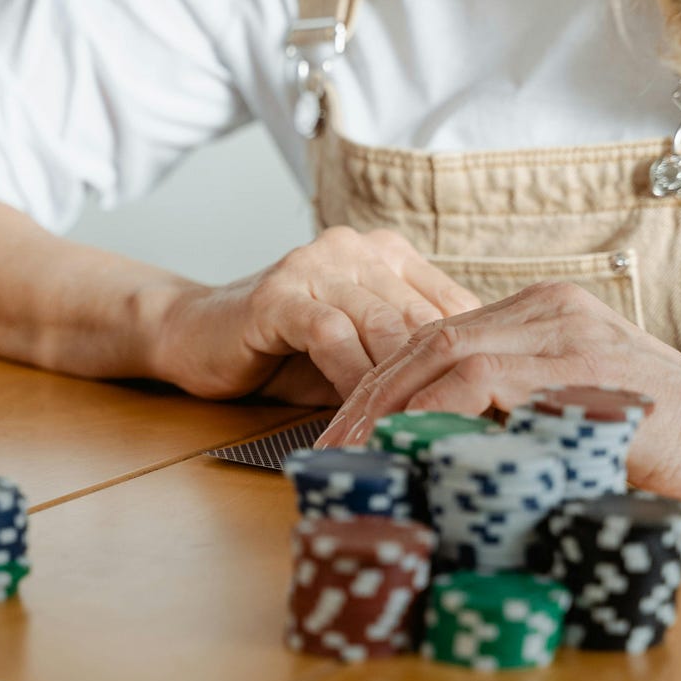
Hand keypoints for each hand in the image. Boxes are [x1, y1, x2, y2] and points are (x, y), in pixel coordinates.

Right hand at [153, 227, 479, 404]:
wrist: (195, 335)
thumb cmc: (282, 353)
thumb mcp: (357, 354)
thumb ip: (405, 362)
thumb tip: (470, 406)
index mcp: (388, 255)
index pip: (453, 306)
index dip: (470, 361)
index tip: (485, 412)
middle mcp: (357, 249)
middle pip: (420, 318)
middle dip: (438, 381)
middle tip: (456, 432)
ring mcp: (316, 264)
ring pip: (380, 326)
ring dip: (398, 386)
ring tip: (413, 431)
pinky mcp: (280, 292)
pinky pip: (331, 336)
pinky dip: (350, 377)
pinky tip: (361, 413)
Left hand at [316, 281, 680, 506]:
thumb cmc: (661, 439)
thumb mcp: (573, 411)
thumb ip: (515, 411)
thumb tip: (439, 453)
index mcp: (539, 314)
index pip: (435, 337)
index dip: (380, 384)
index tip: (347, 431)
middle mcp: (544, 309)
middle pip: (423, 340)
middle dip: (366, 397)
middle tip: (330, 449)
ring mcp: (560, 329)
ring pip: (439, 353)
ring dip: (386, 407)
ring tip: (353, 456)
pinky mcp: (574, 362)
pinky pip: (477, 379)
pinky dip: (430, 413)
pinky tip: (402, 448)